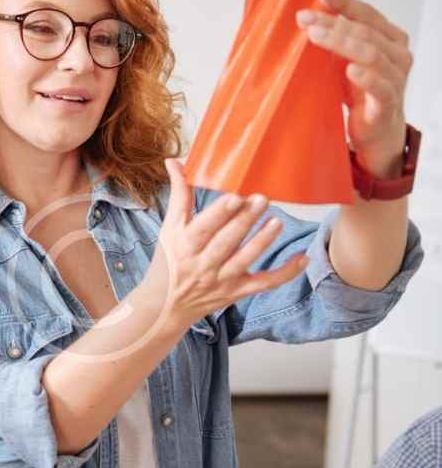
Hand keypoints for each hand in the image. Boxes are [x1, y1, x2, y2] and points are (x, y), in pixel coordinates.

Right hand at [144, 159, 308, 329]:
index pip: (203, 228)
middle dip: (244, 221)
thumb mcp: (168, 229)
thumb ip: (178, 195)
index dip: (219, 214)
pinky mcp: (237, 292)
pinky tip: (302, 258)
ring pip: (245, 260)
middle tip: (262, 199)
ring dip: (262, 241)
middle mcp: (203, 264)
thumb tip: (173, 161)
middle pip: (226, 242)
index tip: (235, 197)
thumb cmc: (168, 261)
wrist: (166, 306)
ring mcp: (221, 280)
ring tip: (277, 222)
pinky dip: (285, 273)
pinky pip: (264, 283)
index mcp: (185, 245)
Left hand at [296, 0, 414, 175]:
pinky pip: (380, 87)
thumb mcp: (345, 62)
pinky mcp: (389, 104)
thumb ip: (336, 41)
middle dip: (333, 23)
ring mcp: (396, 79)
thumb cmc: (361, 94)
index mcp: (390, 39)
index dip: (345, 3)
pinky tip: (350, 70)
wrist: (377, 133)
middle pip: (365, 32)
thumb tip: (306, 17)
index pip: (368, 14)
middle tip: (306, 19)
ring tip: (316, 37)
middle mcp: (398, 55)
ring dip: (342, 43)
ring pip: (371, 54)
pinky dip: (365, 77)